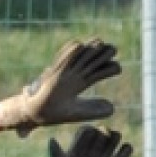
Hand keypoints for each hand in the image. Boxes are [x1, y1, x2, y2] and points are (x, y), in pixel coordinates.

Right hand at [0, 38, 121, 133]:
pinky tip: (78, 45)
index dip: (107, 69)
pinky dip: (69, 53)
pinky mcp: (53, 74)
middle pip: (90, 61)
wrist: (38, 114)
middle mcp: (73, 75)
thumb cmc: (58, 112)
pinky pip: (61, 60)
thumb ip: (95, 109)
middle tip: (113, 49)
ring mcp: (63, 73)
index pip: (97, 72)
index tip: (118, 68)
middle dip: (101, 55)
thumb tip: (113, 108)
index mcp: (80, 83)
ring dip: (88, 50)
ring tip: (100, 42)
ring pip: (78, 58)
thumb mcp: (80, 112)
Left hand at [50, 125, 132, 156]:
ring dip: (116, 137)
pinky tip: (125, 150)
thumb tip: (51, 139)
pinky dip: (126, 150)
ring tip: (116, 138)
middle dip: (104, 132)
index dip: (90, 130)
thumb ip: (57, 156)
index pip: (85, 132)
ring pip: (112, 143)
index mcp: (76, 153)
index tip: (92, 134)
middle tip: (106, 135)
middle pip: (100, 135)